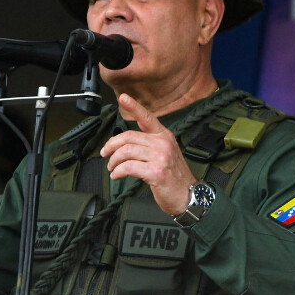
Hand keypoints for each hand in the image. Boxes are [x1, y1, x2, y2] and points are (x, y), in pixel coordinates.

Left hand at [100, 93, 195, 215]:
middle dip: (111, 145)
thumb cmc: (174, 178)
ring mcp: (161, 157)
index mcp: (164, 136)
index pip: (147, 117)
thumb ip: (149, 145)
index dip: (133, 106)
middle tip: (105, 154)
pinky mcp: (156, 171)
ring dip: (114, 161)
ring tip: (112, 168)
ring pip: (126, 151)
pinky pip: (128, 167)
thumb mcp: (165, 155)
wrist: (188, 196)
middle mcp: (163, 143)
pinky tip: (117, 175)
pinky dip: (118, 172)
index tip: (123, 98)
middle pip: (128, 137)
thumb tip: (125, 145)